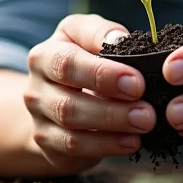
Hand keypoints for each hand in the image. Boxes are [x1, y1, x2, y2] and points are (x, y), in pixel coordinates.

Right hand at [25, 14, 156, 173]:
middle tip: (146, 112)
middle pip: (68, 103)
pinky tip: (131, 141)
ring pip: (72, 131)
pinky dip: (106, 146)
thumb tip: (120, 39)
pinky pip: (75, 148)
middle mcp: (35, 88)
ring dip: (112, 129)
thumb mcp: (87, 36)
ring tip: (143, 125)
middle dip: (111, 109)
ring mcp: (39, 119)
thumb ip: (101, 33)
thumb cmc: (82, 58)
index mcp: (45, 55)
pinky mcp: (47, 143)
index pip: (68, 64)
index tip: (137, 83)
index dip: (102, 74)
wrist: (57, 95)